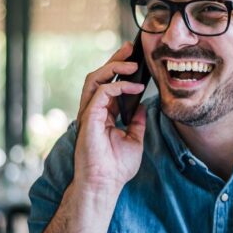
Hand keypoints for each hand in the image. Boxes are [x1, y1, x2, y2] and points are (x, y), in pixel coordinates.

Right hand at [73, 41, 147, 192]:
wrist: (105, 184)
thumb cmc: (116, 167)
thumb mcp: (133, 140)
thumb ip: (136, 122)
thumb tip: (143, 108)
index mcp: (102, 115)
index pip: (108, 85)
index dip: (120, 71)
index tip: (135, 60)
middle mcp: (93, 111)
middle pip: (99, 77)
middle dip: (115, 60)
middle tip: (130, 48)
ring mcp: (88, 114)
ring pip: (94, 79)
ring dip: (113, 67)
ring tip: (132, 63)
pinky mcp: (89, 118)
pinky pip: (101, 93)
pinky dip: (118, 86)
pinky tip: (134, 87)